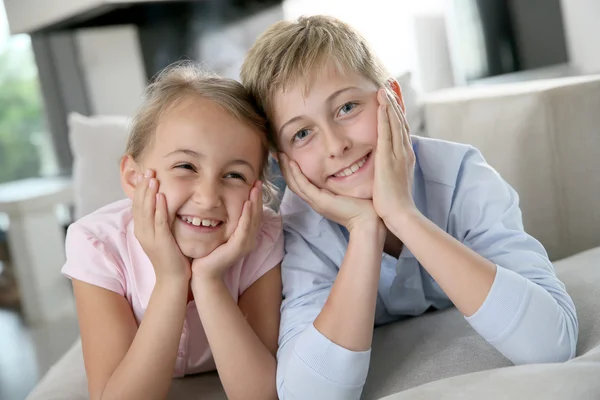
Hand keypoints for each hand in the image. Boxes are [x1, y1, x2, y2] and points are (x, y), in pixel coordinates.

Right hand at [133, 169, 190, 282]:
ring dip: (149, 193)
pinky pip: (159, 222)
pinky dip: (160, 208)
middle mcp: (142, 232)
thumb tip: (162, 206)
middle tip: (147, 170)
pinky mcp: (161, 242)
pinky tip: (162, 197)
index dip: (140, 189)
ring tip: (152, 178)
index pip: (138, 205)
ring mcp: (150, 238)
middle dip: (143, 187)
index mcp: (141, 230)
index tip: (145, 174)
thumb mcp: (162, 236)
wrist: (173, 279)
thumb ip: (160, 222)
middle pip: (139, 205)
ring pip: (147, 211)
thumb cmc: (171, 257)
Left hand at [191, 180, 262, 281]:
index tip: (254, 183)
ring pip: (253, 219)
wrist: (203, 273)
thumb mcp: (217, 234)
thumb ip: (222, 222)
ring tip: (255, 188)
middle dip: (258, 197)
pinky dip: (247, 215)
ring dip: (255, 202)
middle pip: (256, 214)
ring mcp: (246, 244)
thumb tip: (219, 206)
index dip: (255, 199)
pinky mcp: (239, 247)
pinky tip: (247, 203)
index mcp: (245, 236)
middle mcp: (249, 239)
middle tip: (258, 181)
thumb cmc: (207, 253)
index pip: (253, 214)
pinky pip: (245, 227)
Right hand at [278, 153, 381, 232]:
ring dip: (286, 168)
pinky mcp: (320, 201)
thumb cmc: (363, 207)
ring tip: (280, 154)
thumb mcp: (348, 192)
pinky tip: (291, 163)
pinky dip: (296, 174)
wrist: (367, 222)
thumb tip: (348, 167)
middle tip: (278, 153)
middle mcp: (314, 201)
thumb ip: (343, 182)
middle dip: (284, 168)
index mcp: (319, 199)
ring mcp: (316, 201)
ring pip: (294, 184)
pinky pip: (304, 185)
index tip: (288, 157)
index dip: (292, 171)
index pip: (300, 183)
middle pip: (292, 183)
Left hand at [373, 88, 416, 226]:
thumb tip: (385, 167)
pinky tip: (382, 103)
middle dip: (395, 103)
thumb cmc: (394, 203)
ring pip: (396, 122)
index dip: (397, 114)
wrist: (399, 213)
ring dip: (390, 104)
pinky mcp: (389, 157)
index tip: (392, 100)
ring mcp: (398, 153)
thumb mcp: (393, 181)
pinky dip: (386, 115)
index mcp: (405, 157)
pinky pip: (387, 131)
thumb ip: (390, 170)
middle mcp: (404, 152)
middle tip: (389, 86)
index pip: (402, 130)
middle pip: (401, 122)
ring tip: (384, 88)